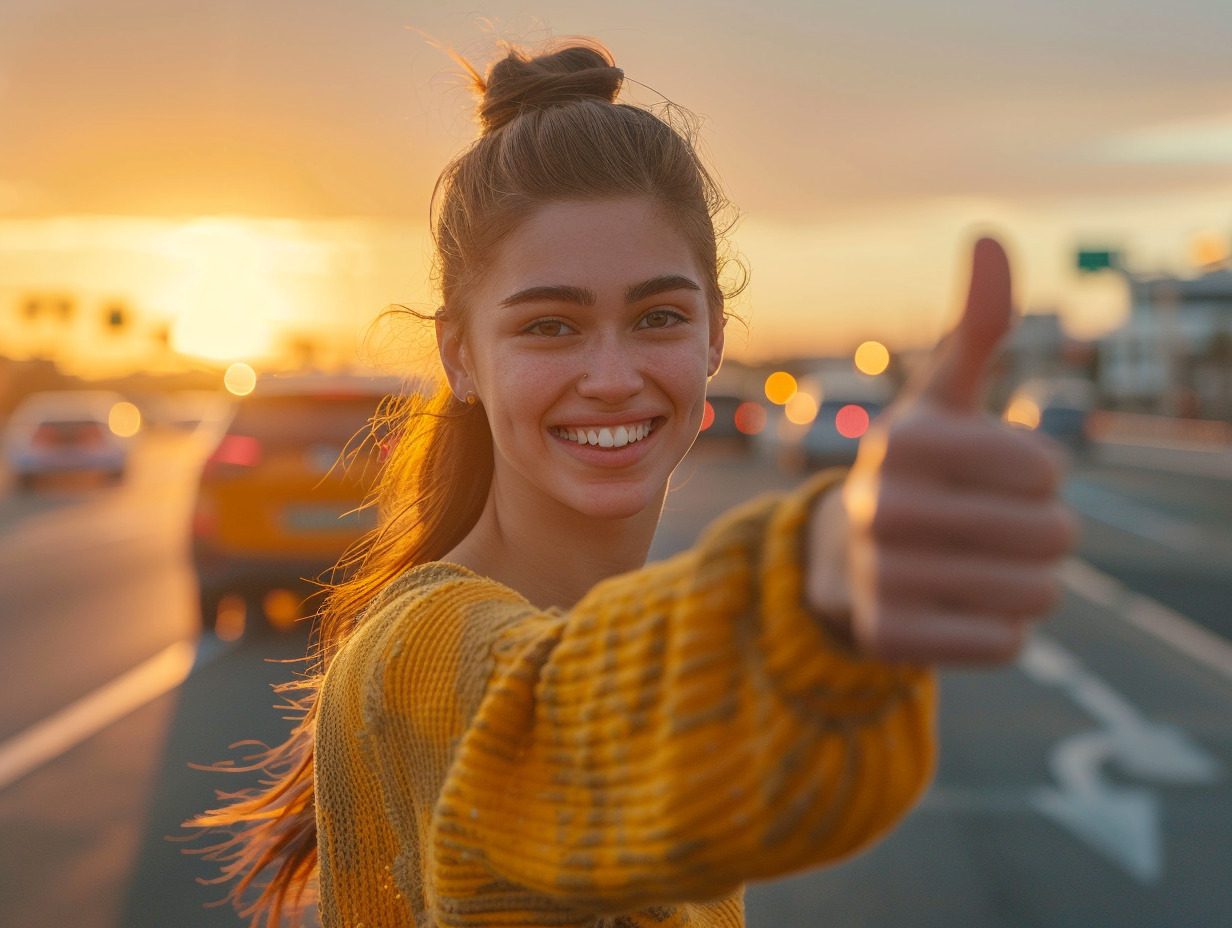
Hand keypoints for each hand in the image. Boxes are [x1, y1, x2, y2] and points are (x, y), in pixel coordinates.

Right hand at [809, 237, 1076, 663]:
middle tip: (1005, 528)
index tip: (1005, 475)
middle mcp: (879, 505)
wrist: (845, 558)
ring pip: (1034, 593)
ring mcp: (878, 574)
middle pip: (1051, 535)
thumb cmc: (919, 471)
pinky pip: (1002, 643)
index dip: (1042, 475)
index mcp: (902, 440)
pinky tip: (962, 606)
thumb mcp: (944, 400)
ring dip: (1029, 583)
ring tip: (990, 566)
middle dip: (1046, 534)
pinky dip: (999, 628)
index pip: (1044, 468)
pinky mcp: (886, 636)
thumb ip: (976, 325)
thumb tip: (990, 235)